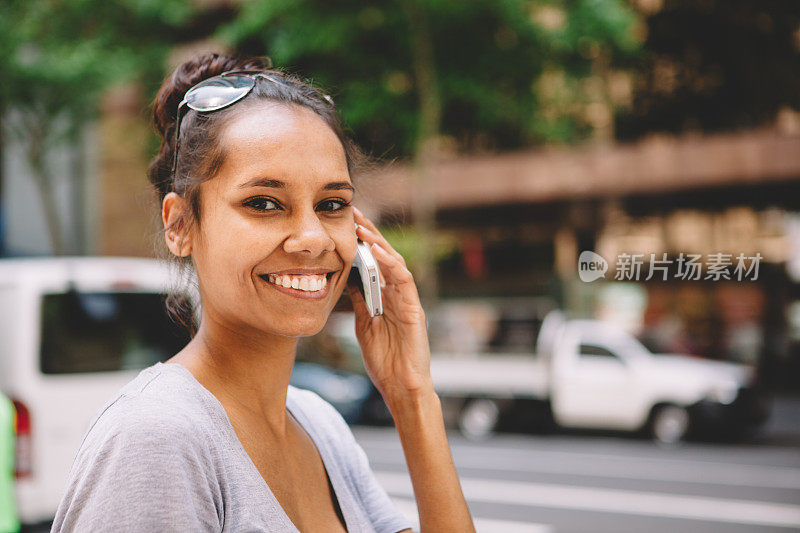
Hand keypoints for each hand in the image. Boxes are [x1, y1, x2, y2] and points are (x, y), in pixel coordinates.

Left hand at [347, 206, 433, 401]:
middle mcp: (398, 294)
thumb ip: (358, 301)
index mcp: (385, 297)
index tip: (342, 223)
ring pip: (395, 262)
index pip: (373, 262)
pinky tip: (378, 252)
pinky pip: (404, 280)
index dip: (360, 242)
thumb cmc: (384, 360)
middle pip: (384, 256)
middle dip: (368, 233)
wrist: (401, 387)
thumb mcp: (363, 325)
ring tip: (362, 227)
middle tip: (352, 213)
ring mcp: (407, 300)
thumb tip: (345, 278)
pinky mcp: (415, 309)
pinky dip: (392, 264)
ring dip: (379, 243)